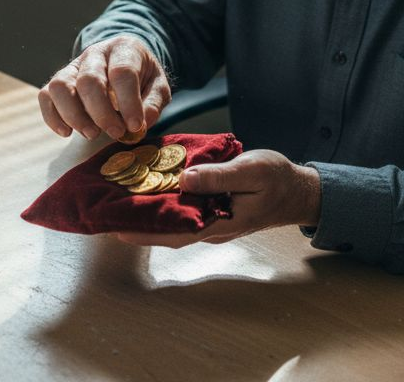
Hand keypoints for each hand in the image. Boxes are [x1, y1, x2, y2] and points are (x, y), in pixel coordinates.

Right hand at [38, 36, 170, 140]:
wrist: (123, 63)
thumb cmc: (142, 76)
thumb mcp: (158, 86)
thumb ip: (153, 103)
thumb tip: (140, 124)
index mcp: (124, 49)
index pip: (122, 72)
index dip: (128, 101)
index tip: (135, 126)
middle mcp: (95, 54)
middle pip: (89, 80)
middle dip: (101, 112)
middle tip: (115, 133)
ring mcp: (73, 66)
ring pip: (61, 85)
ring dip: (74, 115)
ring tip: (91, 133)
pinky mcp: (59, 81)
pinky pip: (46, 95)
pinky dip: (53, 117)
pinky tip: (67, 132)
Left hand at [115, 150, 321, 246]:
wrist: (299, 190)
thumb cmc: (278, 180)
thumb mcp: (251, 172)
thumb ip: (219, 176)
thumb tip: (184, 179)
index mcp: (218, 224)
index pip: (173, 233)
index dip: (143, 231)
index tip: (114, 226)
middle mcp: (209, 227)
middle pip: (166, 230)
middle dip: (136, 222)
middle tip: (105, 210)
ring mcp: (210, 220)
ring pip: (172, 220)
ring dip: (147, 211)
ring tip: (118, 198)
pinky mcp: (212, 209)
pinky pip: (182, 208)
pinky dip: (164, 200)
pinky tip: (149, 187)